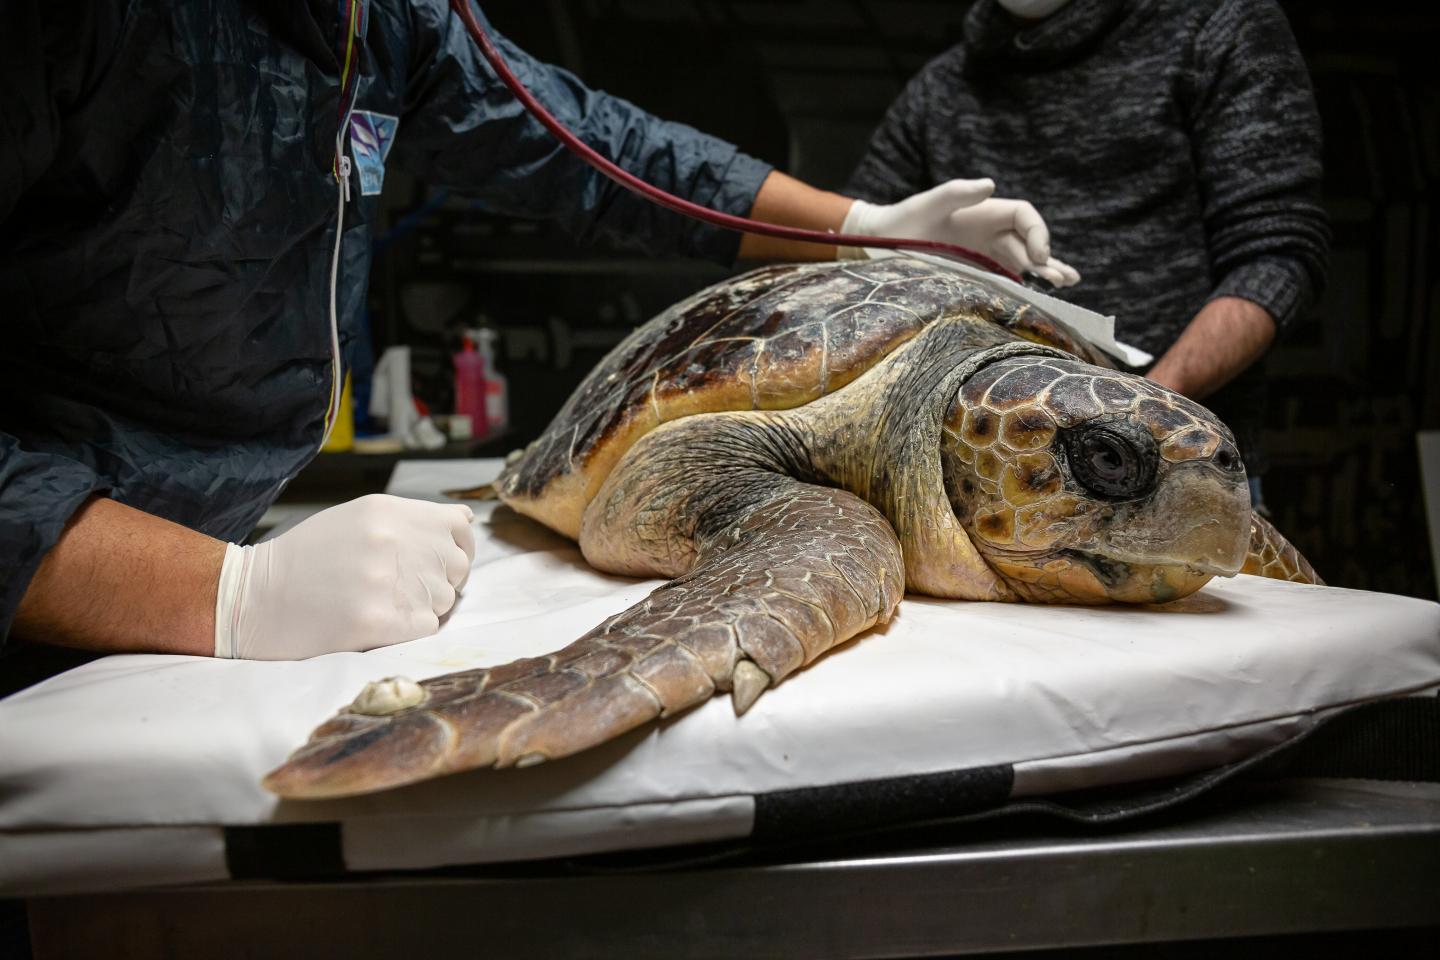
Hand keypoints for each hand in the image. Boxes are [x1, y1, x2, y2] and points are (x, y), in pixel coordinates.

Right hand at [214, 494, 475, 659]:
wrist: (252, 598)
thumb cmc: (305, 560)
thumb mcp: (357, 519)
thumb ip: (408, 521)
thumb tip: (466, 522)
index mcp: (388, 511)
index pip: (459, 525)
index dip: (460, 546)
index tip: (448, 561)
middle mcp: (393, 540)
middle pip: (457, 565)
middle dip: (442, 581)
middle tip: (407, 590)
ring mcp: (387, 580)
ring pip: (445, 599)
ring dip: (425, 607)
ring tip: (384, 605)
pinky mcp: (379, 620)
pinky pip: (428, 626)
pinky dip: (411, 629)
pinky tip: (380, 622)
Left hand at [840, 178, 1080, 286]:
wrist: (883, 240)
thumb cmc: (906, 218)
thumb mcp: (930, 203)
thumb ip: (958, 193)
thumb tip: (990, 186)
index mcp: (986, 212)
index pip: (1023, 217)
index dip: (1037, 232)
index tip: (1038, 255)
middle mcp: (990, 232)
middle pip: (1028, 243)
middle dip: (1047, 259)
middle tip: (1063, 279)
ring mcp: (985, 254)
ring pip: (1022, 263)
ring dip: (1044, 272)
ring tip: (1065, 284)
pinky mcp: (976, 273)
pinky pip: (1005, 278)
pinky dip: (1024, 286)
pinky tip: (1040, 296)